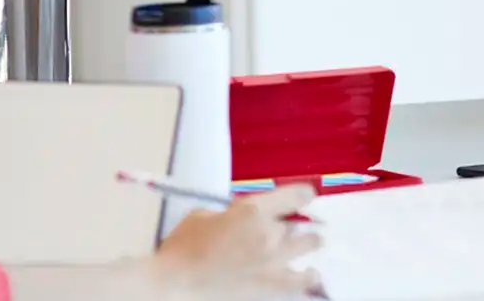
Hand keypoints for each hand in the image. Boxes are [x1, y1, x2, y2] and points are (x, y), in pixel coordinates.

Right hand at [148, 184, 322, 299]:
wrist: (173, 286)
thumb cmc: (181, 250)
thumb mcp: (202, 217)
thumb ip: (229, 213)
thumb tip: (241, 215)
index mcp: (253, 211)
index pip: (297, 195)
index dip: (302, 196)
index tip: (303, 199)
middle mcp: (271, 233)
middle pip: (301, 222)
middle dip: (296, 226)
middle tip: (289, 231)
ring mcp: (275, 262)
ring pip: (310, 245)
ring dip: (306, 245)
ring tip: (306, 246)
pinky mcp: (274, 288)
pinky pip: (304, 281)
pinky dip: (308, 276)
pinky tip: (310, 275)